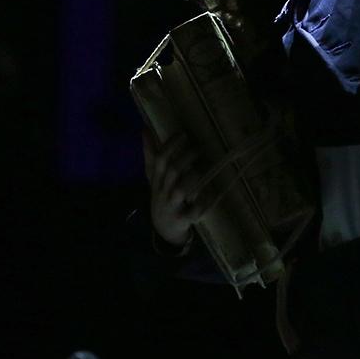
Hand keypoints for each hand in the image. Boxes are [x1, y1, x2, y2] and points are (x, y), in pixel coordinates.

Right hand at [142, 127, 208, 248]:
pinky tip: (214, 192)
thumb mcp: (153, 177)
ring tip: (204, 169)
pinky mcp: (184, 220)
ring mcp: (173, 206)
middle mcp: (163, 192)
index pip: (159, 160)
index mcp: (156, 180)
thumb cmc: (162, 196)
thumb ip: (150, 154)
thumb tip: (145, 129)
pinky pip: (195, 211)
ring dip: (194, 178)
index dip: (170, 146)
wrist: (163, 229)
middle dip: (186, 158)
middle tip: (199, 148)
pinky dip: (205, 202)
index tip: (183, 134)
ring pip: (181, 190)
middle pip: (172, 172)